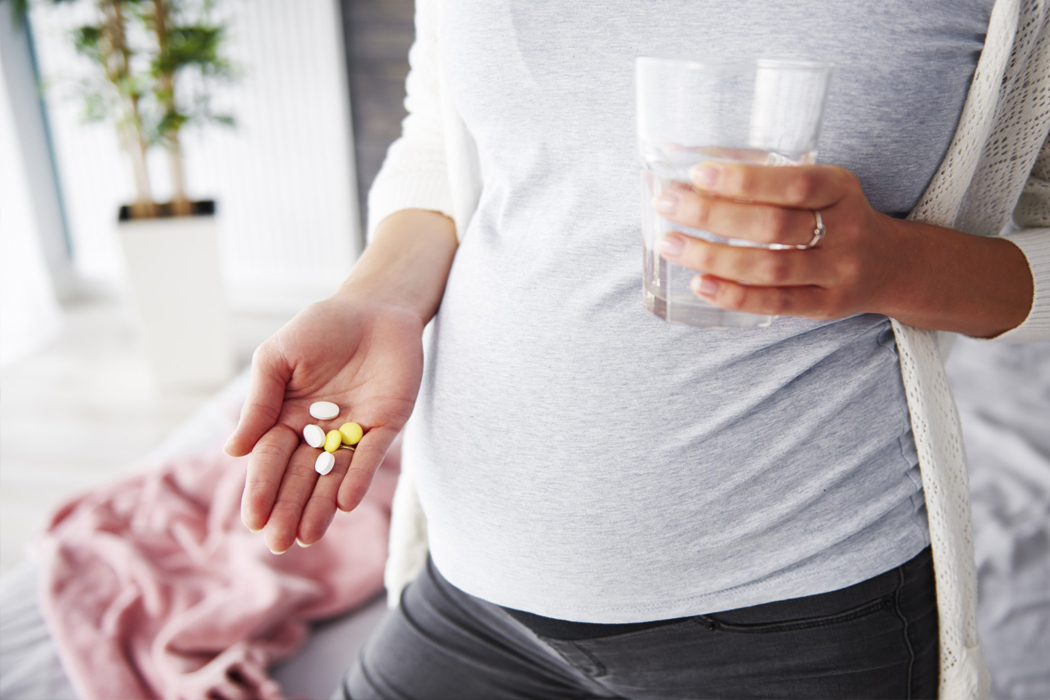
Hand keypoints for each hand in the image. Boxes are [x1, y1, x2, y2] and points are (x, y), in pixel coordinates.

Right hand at [224, 292, 423, 552]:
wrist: (374, 306)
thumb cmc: (319, 328)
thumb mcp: (278, 358)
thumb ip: (260, 402)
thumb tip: (231, 451)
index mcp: (287, 418)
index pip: (271, 460)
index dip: (262, 489)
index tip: (253, 520)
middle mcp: (319, 432)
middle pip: (301, 477)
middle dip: (289, 509)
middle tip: (280, 544)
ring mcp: (354, 431)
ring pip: (335, 476)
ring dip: (321, 507)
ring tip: (308, 536)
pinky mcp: (386, 425)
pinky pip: (371, 456)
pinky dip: (358, 478)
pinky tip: (344, 502)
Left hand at [653, 161, 897, 319]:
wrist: (890, 264)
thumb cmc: (832, 214)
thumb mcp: (814, 185)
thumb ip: (755, 172)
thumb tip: (677, 154)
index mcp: (840, 188)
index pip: (795, 184)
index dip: (746, 180)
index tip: (698, 174)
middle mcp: (844, 230)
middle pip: (774, 226)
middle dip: (714, 216)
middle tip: (667, 205)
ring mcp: (836, 272)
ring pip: (770, 268)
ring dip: (713, 257)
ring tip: (671, 245)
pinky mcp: (824, 305)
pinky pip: (775, 303)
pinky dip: (734, 295)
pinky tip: (700, 284)